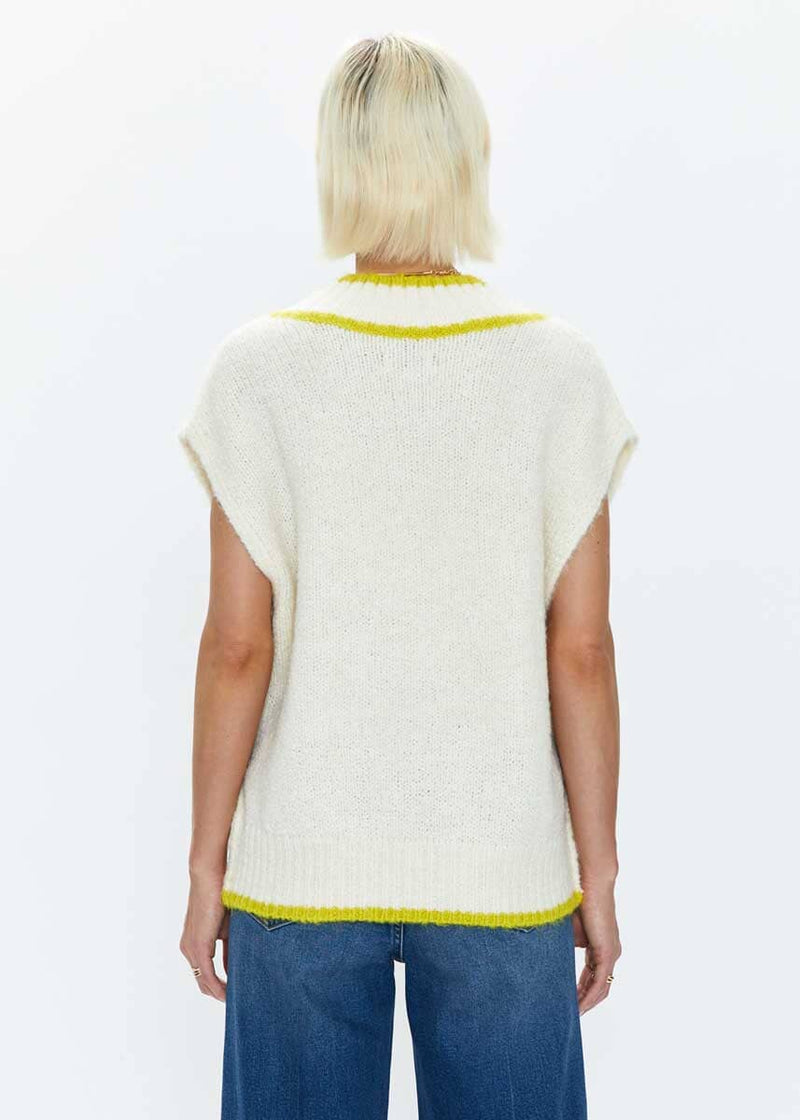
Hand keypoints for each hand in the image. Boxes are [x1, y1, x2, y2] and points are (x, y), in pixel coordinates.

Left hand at [179, 869, 228, 1000]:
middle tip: (241, 999)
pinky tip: (230, 994)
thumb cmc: (222, 895)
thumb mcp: (229, 927)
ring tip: (239, 999)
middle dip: (221, 993)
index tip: (238, 991)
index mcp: (195, 943)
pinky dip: (219, 987)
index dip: (221, 985)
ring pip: (205, 982)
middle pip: (204, 982)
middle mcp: (189, 949)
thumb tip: (238, 968)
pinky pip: (207, 975)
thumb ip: (232, 948)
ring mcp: (191, 949)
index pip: (207, 973)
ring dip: (221, 993)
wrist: (211, 874)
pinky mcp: (198, 946)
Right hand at [572, 882, 621, 1014]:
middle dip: (583, 1003)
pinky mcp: (608, 952)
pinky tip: (578, 1006)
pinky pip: (599, 982)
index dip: (579, 991)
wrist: (588, 880)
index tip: (566, 1003)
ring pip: (600, 988)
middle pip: (598, 987)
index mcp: (600, 947)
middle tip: (568, 1016)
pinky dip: (589, 996)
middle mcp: (609, 953)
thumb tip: (548, 958)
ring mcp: (611, 954)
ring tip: (571, 1016)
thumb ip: (563, 945)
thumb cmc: (576, 898)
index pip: (591, 977)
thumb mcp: (566, 928)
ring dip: (586, 1003)